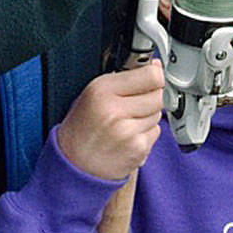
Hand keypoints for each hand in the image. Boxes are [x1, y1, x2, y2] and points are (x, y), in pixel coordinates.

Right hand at [55, 61, 164, 180]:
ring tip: (125, 123)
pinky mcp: (137, 148)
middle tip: (132, 105)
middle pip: (157, 95)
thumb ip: (124, 78)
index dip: (154, 75)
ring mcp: (127, 131)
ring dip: (148, 117)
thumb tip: (154, 66)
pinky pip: (155, 132)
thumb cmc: (82, 129)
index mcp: (101, 90)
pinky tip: (128, 137)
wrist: (74, 165)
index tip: (152, 77)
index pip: (151, 75)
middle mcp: (114, 110)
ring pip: (158, 114)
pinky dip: (146, 134)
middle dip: (150, 98)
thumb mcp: (92, 94)